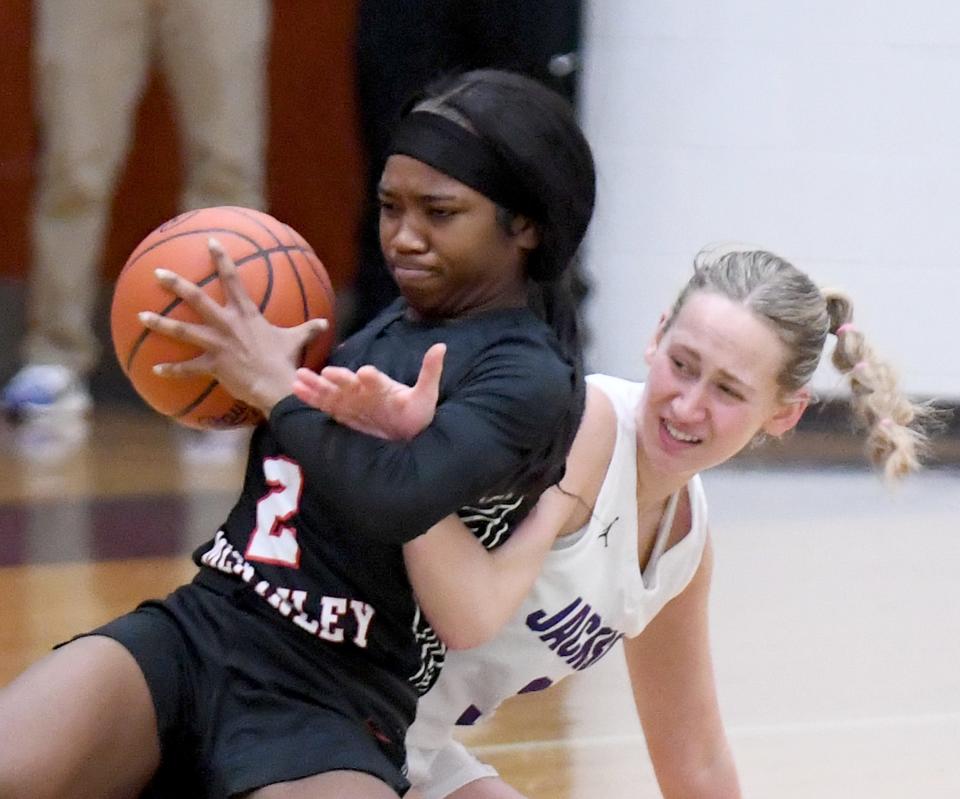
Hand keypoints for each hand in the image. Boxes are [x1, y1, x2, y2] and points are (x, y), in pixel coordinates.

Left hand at [138, 238, 328, 414]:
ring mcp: (217, 344)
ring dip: (160, 323)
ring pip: (182, 330)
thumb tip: (324, 323)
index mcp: (246, 314)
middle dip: (175, 284)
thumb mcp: (298, 340)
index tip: (210, 242)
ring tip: (141, 316)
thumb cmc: (287, 360)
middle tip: (157, 273)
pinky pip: (187, 368)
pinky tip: (154, 370)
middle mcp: (227, 324)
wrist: (277, 385)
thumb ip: (308, 328)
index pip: (232, 278)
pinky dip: (171, 370)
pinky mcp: (212, 365)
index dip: (221, 258)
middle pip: (196, 298)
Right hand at [292, 342, 444, 439]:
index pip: (375, 379)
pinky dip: (311, 399)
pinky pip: (325, 406)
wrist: (406, 432)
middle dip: (340, 379)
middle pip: (350, 384)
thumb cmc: (416, 412)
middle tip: (328, 372)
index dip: (371, 377)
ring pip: (332, 392)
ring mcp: (352, 401)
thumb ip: (430, 372)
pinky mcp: (343, 414)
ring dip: (317, 385)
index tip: (365, 373)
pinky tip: (296, 390)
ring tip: (300, 375)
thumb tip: (441, 346)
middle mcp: (364, 390)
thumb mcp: (426, 394)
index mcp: (382, 385)